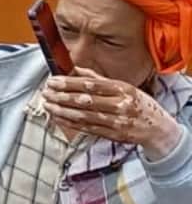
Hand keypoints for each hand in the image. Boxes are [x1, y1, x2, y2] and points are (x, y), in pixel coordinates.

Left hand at [42, 68, 182, 158]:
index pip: (90, 85)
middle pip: (85, 100)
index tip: (52, 81)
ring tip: (47, 105)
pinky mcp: (113, 135)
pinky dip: (70, 123)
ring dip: (62, 111)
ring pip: (84, 116)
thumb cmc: (138, 104)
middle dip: (62, 96)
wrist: (158, 128)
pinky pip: (87, 128)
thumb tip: (75, 69)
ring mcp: (117, 122)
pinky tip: (58, 118)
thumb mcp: (124, 87)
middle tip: (46, 93)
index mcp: (122, 89)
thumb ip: (98, 79)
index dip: (69, 83)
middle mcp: (120, 105)